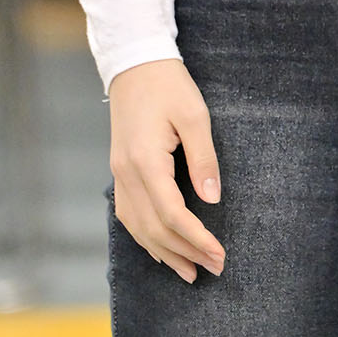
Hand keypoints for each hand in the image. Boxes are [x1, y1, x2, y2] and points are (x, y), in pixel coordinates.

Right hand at [107, 58, 226, 283]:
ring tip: (191, 272)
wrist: (135, 64)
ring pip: (138, 228)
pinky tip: (161, 249)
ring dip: (165, 253)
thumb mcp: (195, 114)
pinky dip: (146, 238)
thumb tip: (213, 199)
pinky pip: (129, 216)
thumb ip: (204, 158)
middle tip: (214, 269)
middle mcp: (126, 173)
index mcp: (145, 160)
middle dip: (185, 253)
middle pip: (154, 229)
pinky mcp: (119, 171)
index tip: (219, 254)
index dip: (196, 239)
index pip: (171, 214)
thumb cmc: (169, 85)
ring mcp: (118, 174)